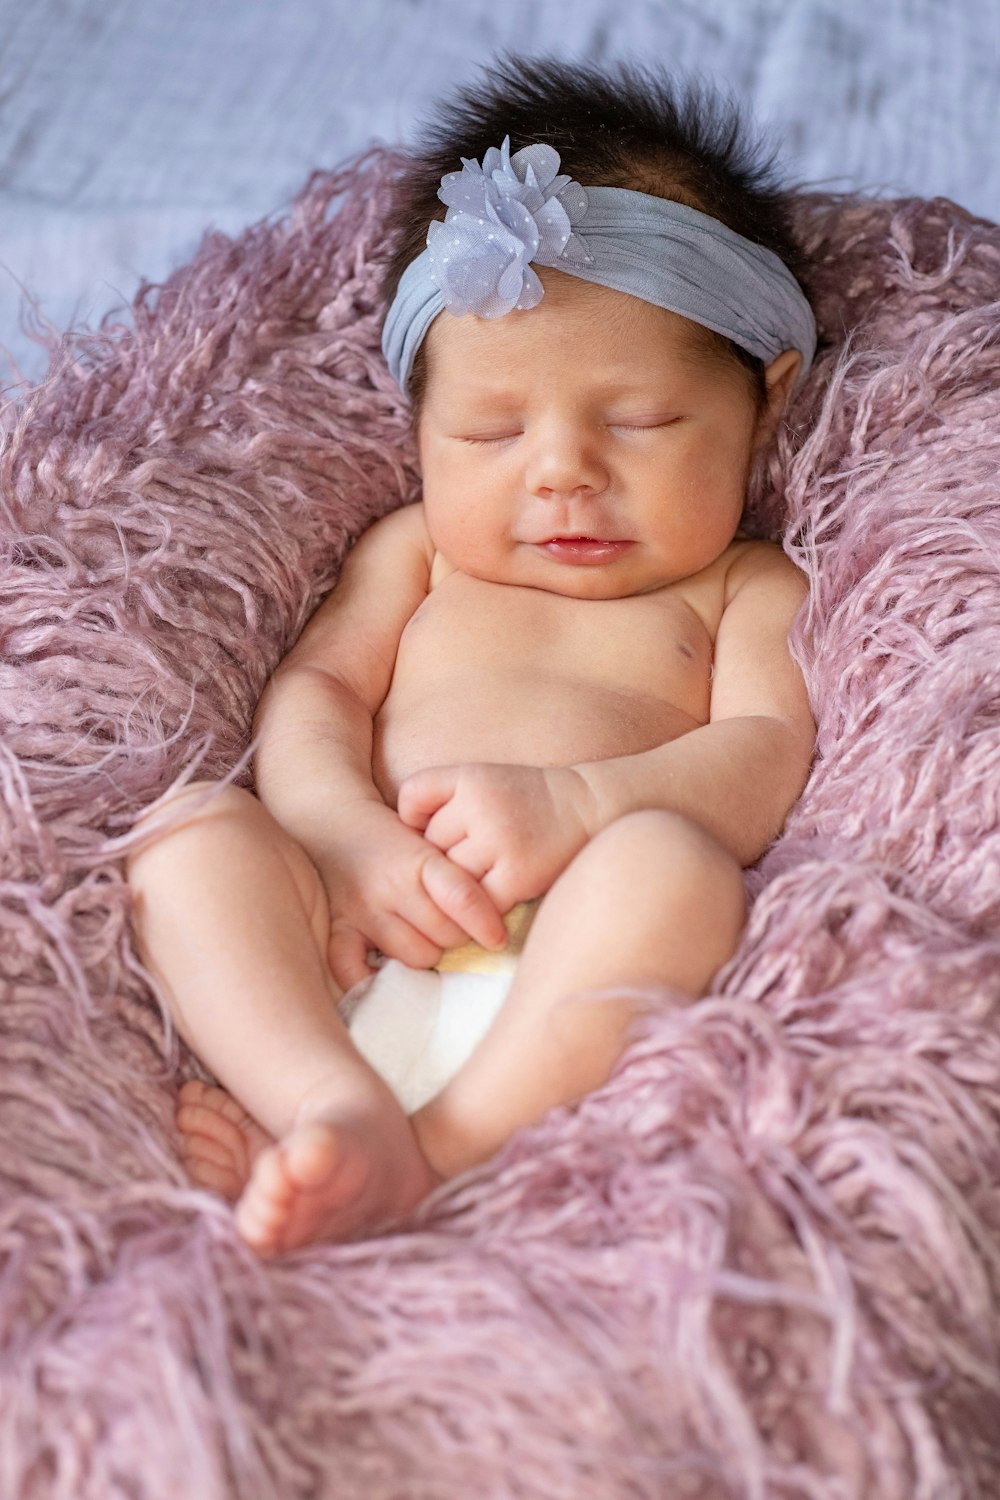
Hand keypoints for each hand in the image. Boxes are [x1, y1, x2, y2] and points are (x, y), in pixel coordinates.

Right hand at [312, 801, 506, 990]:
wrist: (337, 823)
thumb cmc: (398, 840)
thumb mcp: (433, 846)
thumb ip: (459, 879)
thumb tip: (494, 925)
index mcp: (418, 860)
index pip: (461, 897)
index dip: (485, 923)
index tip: (497, 938)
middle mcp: (389, 887)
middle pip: (444, 935)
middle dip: (456, 934)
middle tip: (449, 923)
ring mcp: (361, 912)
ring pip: (415, 957)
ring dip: (426, 952)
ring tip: (422, 935)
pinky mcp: (338, 929)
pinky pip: (353, 970)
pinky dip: (370, 978)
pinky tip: (384, 972)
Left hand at [396, 763, 595, 910]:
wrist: (589, 808)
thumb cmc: (527, 799)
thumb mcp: (482, 778)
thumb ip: (440, 798)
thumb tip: (402, 846)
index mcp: (470, 777)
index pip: (412, 799)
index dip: (414, 818)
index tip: (431, 828)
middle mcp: (481, 806)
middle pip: (429, 845)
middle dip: (441, 856)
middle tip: (464, 859)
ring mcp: (500, 842)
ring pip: (449, 876)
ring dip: (459, 884)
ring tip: (478, 880)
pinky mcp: (517, 875)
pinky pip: (476, 902)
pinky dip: (479, 907)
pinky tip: (491, 899)